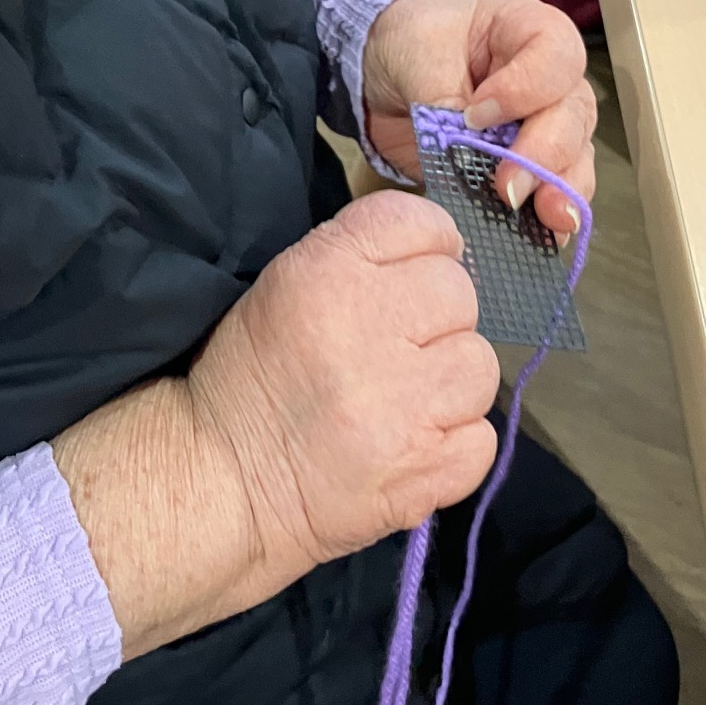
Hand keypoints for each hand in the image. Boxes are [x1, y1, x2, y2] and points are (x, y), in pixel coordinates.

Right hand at [190, 193, 498, 586]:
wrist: (224, 481)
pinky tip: (413, 443)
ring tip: (407, 398)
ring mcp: (404, 405)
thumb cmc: (250, 376)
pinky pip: (481, 437)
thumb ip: (356, 257)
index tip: (412, 274)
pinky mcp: (424, 470)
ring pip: (479, 364)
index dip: (427, 245)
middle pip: (458, 293)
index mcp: (327, 272)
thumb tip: (434, 254)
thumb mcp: (283, 285)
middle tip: (400, 346)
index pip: (420, 223)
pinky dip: (455, 442)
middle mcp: (370, 327)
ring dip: (450, 381)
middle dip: (436, 317)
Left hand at [362, 0, 595, 236]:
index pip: (557, 59)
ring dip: (560, 191)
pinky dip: (549, 216)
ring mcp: (544, 124)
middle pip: (574, 116)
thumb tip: (471, 153)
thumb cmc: (409, 39)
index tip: (475, 113)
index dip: (525, 90)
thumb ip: (446, 101)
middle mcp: (550, 79)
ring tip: (544, 220)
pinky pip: (553, 190)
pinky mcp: (525, 165)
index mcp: (528, 31)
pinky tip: (542, 237)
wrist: (382, 68)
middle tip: (508, 187)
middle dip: (545, 156)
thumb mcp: (418, 54)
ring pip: (575, 158)